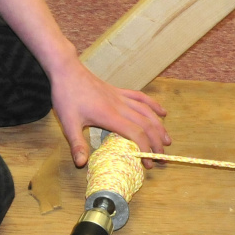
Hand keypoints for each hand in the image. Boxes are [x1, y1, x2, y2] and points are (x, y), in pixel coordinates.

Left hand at [50, 59, 170, 167]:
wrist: (66, 70)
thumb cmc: (66, 95)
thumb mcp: (67, 122)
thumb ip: (76, 143)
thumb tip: (81, 164)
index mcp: (109, 115)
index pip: (135, 134)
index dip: (145, 149)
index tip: (149, 164)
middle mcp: (119, 106)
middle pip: (146, 124)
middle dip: (157, 142)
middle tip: (163, 158)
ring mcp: (120, 97)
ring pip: (147, 111)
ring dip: (159, 126)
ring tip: (167, 141)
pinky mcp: (118, 90)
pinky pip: (141, 97)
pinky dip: (153, 105)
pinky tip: (162, 112)